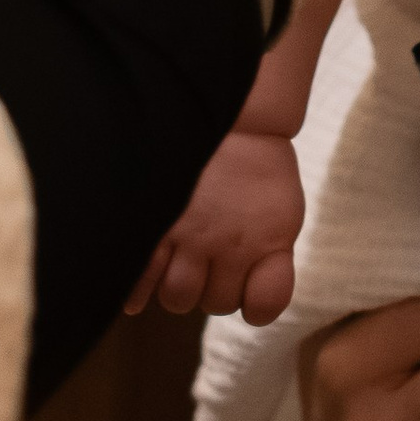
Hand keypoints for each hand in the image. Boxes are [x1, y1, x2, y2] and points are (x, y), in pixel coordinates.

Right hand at [125, 129, 305, 324]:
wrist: (225, 112)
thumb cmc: (255, 165)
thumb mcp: (282, 210)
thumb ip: (271, 259)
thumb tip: (253, 306)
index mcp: (266, 240)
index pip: (262, 308)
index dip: (256, 303)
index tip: (250, 284)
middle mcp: (228, 244)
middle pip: (214, 304)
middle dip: (212, 288)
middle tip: (209, 259)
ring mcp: (187, 235)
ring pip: (177, 298)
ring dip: (179, 287)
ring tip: (179, 263)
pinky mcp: (153, 224)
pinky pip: (139, 282)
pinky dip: (137, 293)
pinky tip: (140, 286)